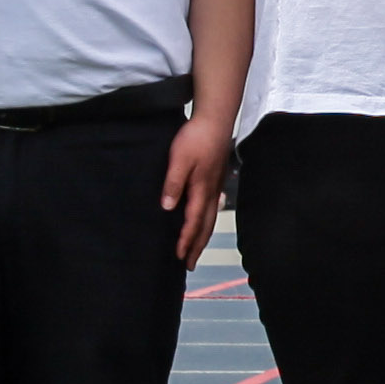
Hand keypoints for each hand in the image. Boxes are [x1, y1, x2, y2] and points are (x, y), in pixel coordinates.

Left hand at [160, 115, 227, 265]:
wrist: (216, 118)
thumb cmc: (196, 137)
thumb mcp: (179, 159)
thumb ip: (173, 184)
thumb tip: (168, 207)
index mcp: (201, 189)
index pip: (193, 221)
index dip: (186, 240)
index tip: (179, 256)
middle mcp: (211, 192)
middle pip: (206, 226)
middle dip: (197, 246)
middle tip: (190, 264)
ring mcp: (216, 186)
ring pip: (211, 218)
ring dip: (203, 236)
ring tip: (196, 249)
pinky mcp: (216, 179)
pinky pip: (213, 208)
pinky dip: (207, 222)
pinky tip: (203, 222)